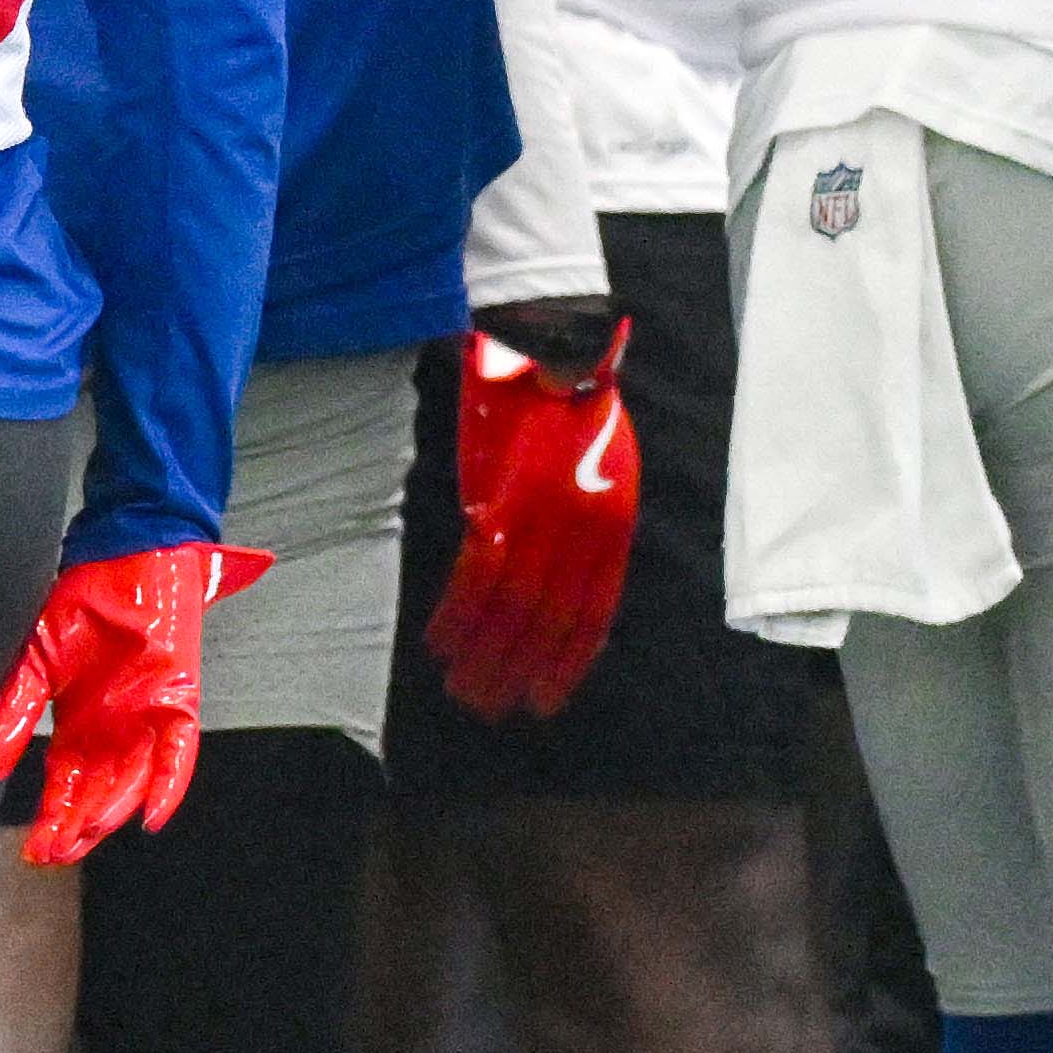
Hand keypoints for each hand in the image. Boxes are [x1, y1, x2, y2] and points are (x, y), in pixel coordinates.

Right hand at [0, 540, 259, 868]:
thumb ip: (14, 711)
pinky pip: (176, 756)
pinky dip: (166, 787)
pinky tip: (151, 817)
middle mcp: (114, 732)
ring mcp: (146, 720)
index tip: (32, 849)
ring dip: (108, 813)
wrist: (127, 554)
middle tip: (51, 854)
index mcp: (79, 724)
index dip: (50, 817)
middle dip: (75, 827)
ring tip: (81, 839)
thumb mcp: (36, 658)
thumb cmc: (81, 600)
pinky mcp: (177, 704)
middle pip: (95, 793)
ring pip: (130, 783)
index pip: (64, 785)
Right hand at [435, 321, 639, 724]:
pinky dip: (456, 613)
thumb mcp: (604, 469)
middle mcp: (583, 532)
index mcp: (613, 528)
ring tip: (460, 688)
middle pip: (548, 622)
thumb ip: (586, 528)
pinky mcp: (500, 498)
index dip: (566, 664)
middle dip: (518, 672)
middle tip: (491, 708)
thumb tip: (560, 577)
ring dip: (481, 654)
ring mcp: (541, 517)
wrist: (551, 344)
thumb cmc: (573, 402)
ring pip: (510, 608)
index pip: (592, 616)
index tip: (544, 700)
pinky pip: (477, 573)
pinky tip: (438, 640)